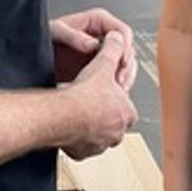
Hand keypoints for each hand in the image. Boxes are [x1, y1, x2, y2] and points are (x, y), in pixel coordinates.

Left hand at [52, 9, 135, 88]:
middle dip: (126, 65)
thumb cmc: (46, 38)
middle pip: (128, 48)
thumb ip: (73, 36)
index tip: (121, 61)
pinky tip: (112, 93)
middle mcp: (104, 35)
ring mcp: (104, 51)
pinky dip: (118, 85)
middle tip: (119, 80)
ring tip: (117, 89)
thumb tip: (92, 44)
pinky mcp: (101, 66)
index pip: (122, 31)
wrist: (36, 56)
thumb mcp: (56, 32)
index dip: (125, 46)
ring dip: (125, 76)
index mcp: (98, 21)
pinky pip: (117, 74)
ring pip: (126, 63)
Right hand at [59, 31, 138, 159]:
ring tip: (80, 116)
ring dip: (92, 129)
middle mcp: (116, 133)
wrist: (62, 115)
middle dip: (107, 118)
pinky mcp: (82, 153)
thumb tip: (118, 38)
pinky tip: (69, 127)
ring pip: (99, 139)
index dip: (119, 102)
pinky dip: (77, 140)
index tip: (109, 97)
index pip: (129, 110)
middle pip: (115, 126)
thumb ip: (113, 50)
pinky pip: (82, 148)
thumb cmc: (84, 95)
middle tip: (94, 107)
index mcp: (127, 113)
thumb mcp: (103, 64)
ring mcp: (99, 145)